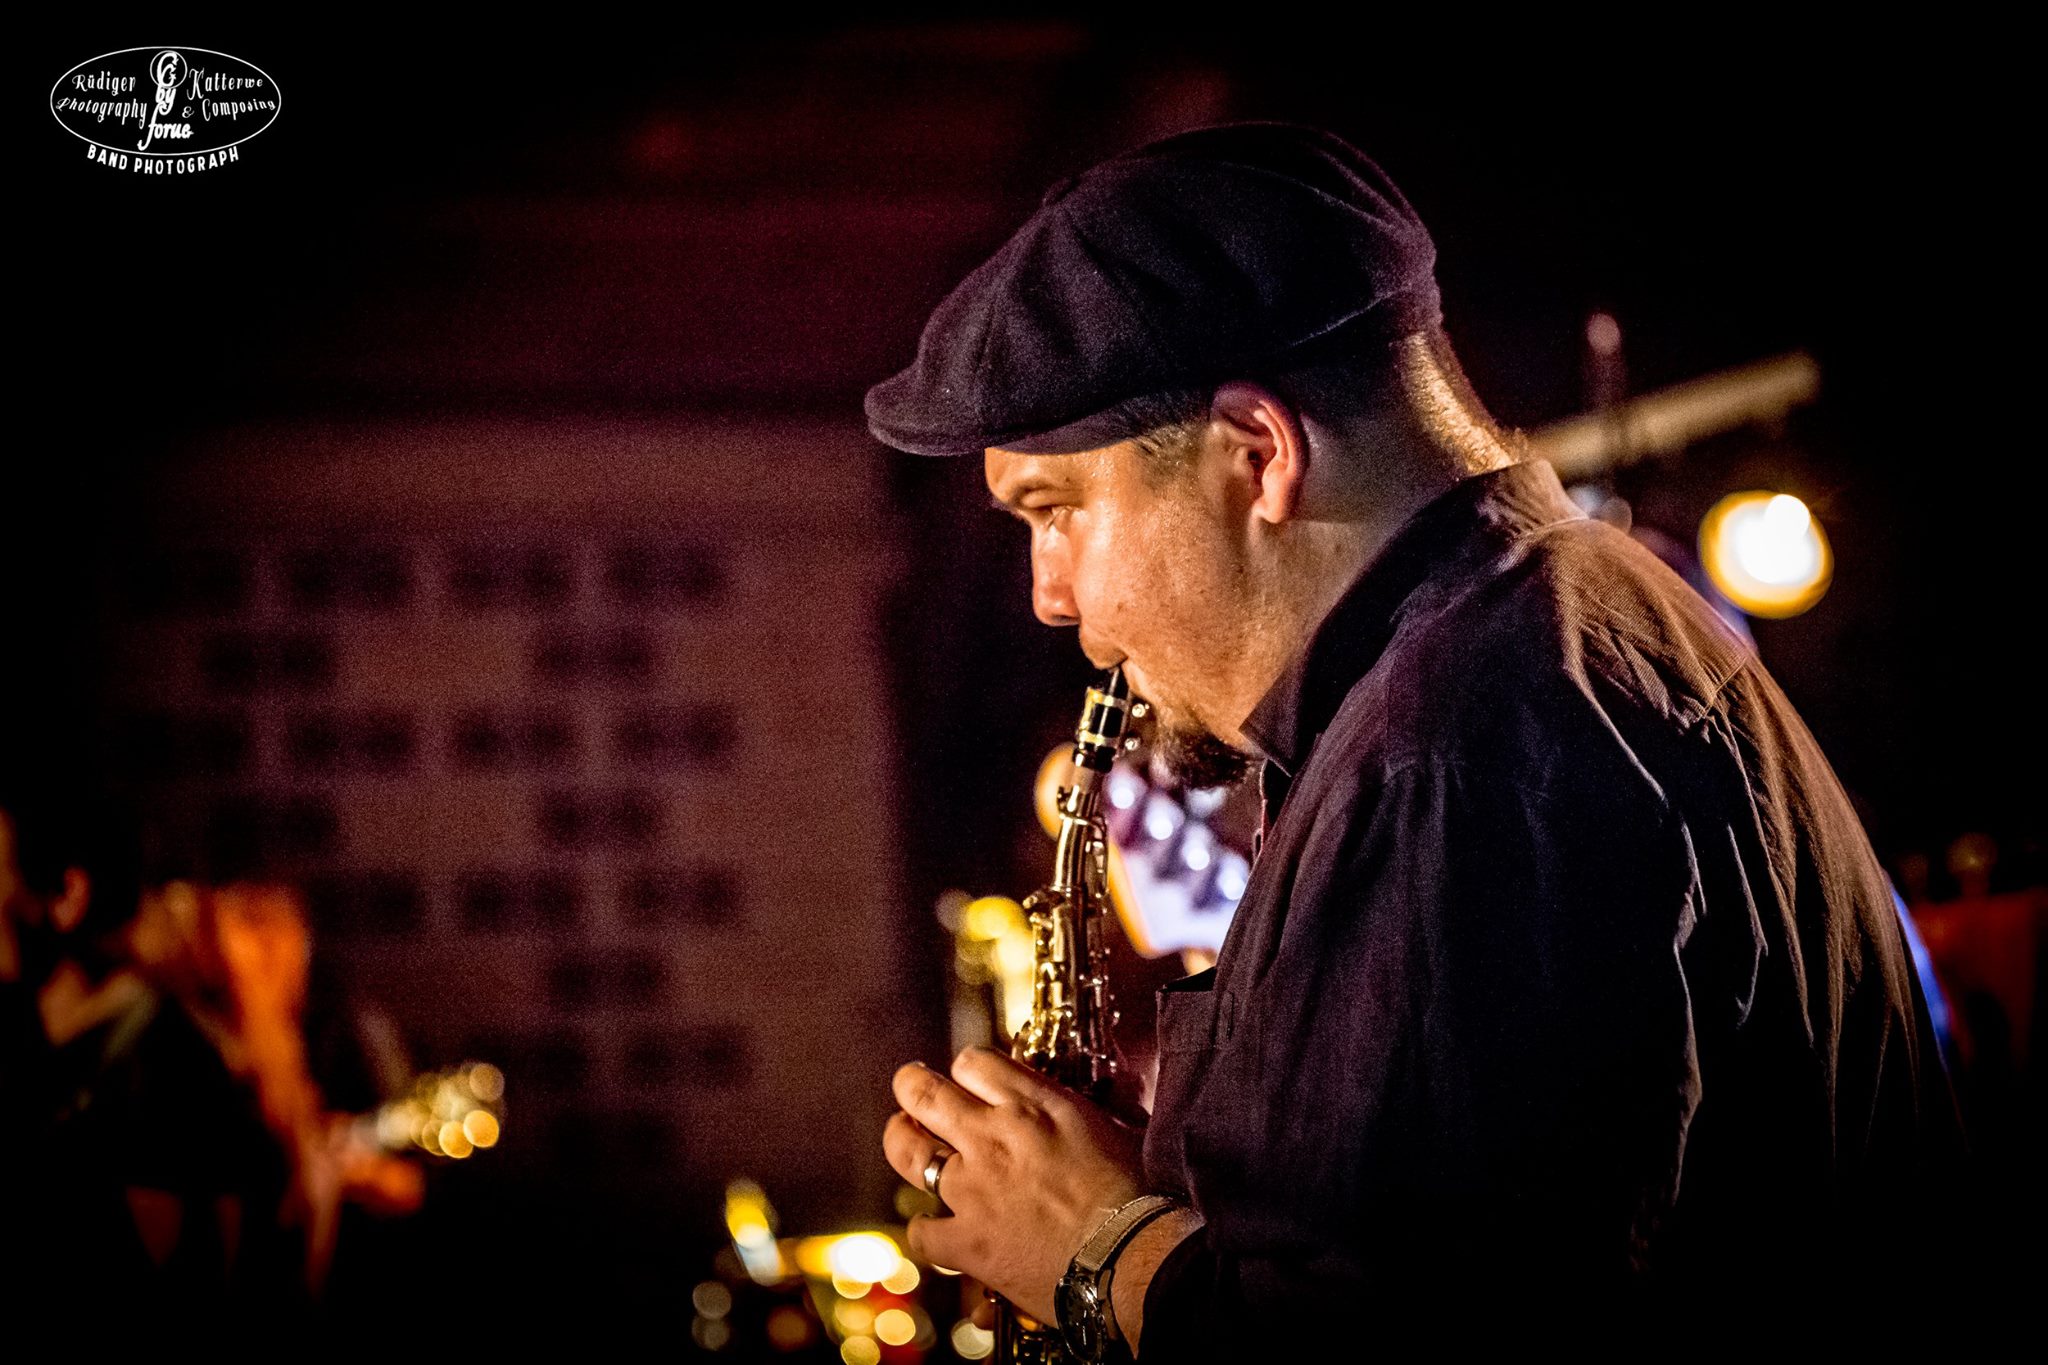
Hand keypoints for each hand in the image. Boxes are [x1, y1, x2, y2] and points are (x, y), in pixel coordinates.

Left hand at [883, 1046, 1144, 1324]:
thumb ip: (1082, 1108)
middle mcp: (991, 1137)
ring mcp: (972, 1189)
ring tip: (902, 1136)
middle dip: (911, 1085)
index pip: (973, 1062)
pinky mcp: (966, 1241)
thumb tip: (1088, 1093)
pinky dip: (925, 1229)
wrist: (1132, 1258)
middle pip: (923, 1092)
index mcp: (1031, 1104)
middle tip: (911, 1086)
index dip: (966, 1069)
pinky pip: (921, 1231)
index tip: (970, 1080)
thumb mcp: (1115, 1127)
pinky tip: (934, 1229)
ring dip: (900, 1140)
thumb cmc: (1138, 1194)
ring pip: (907, 1151)